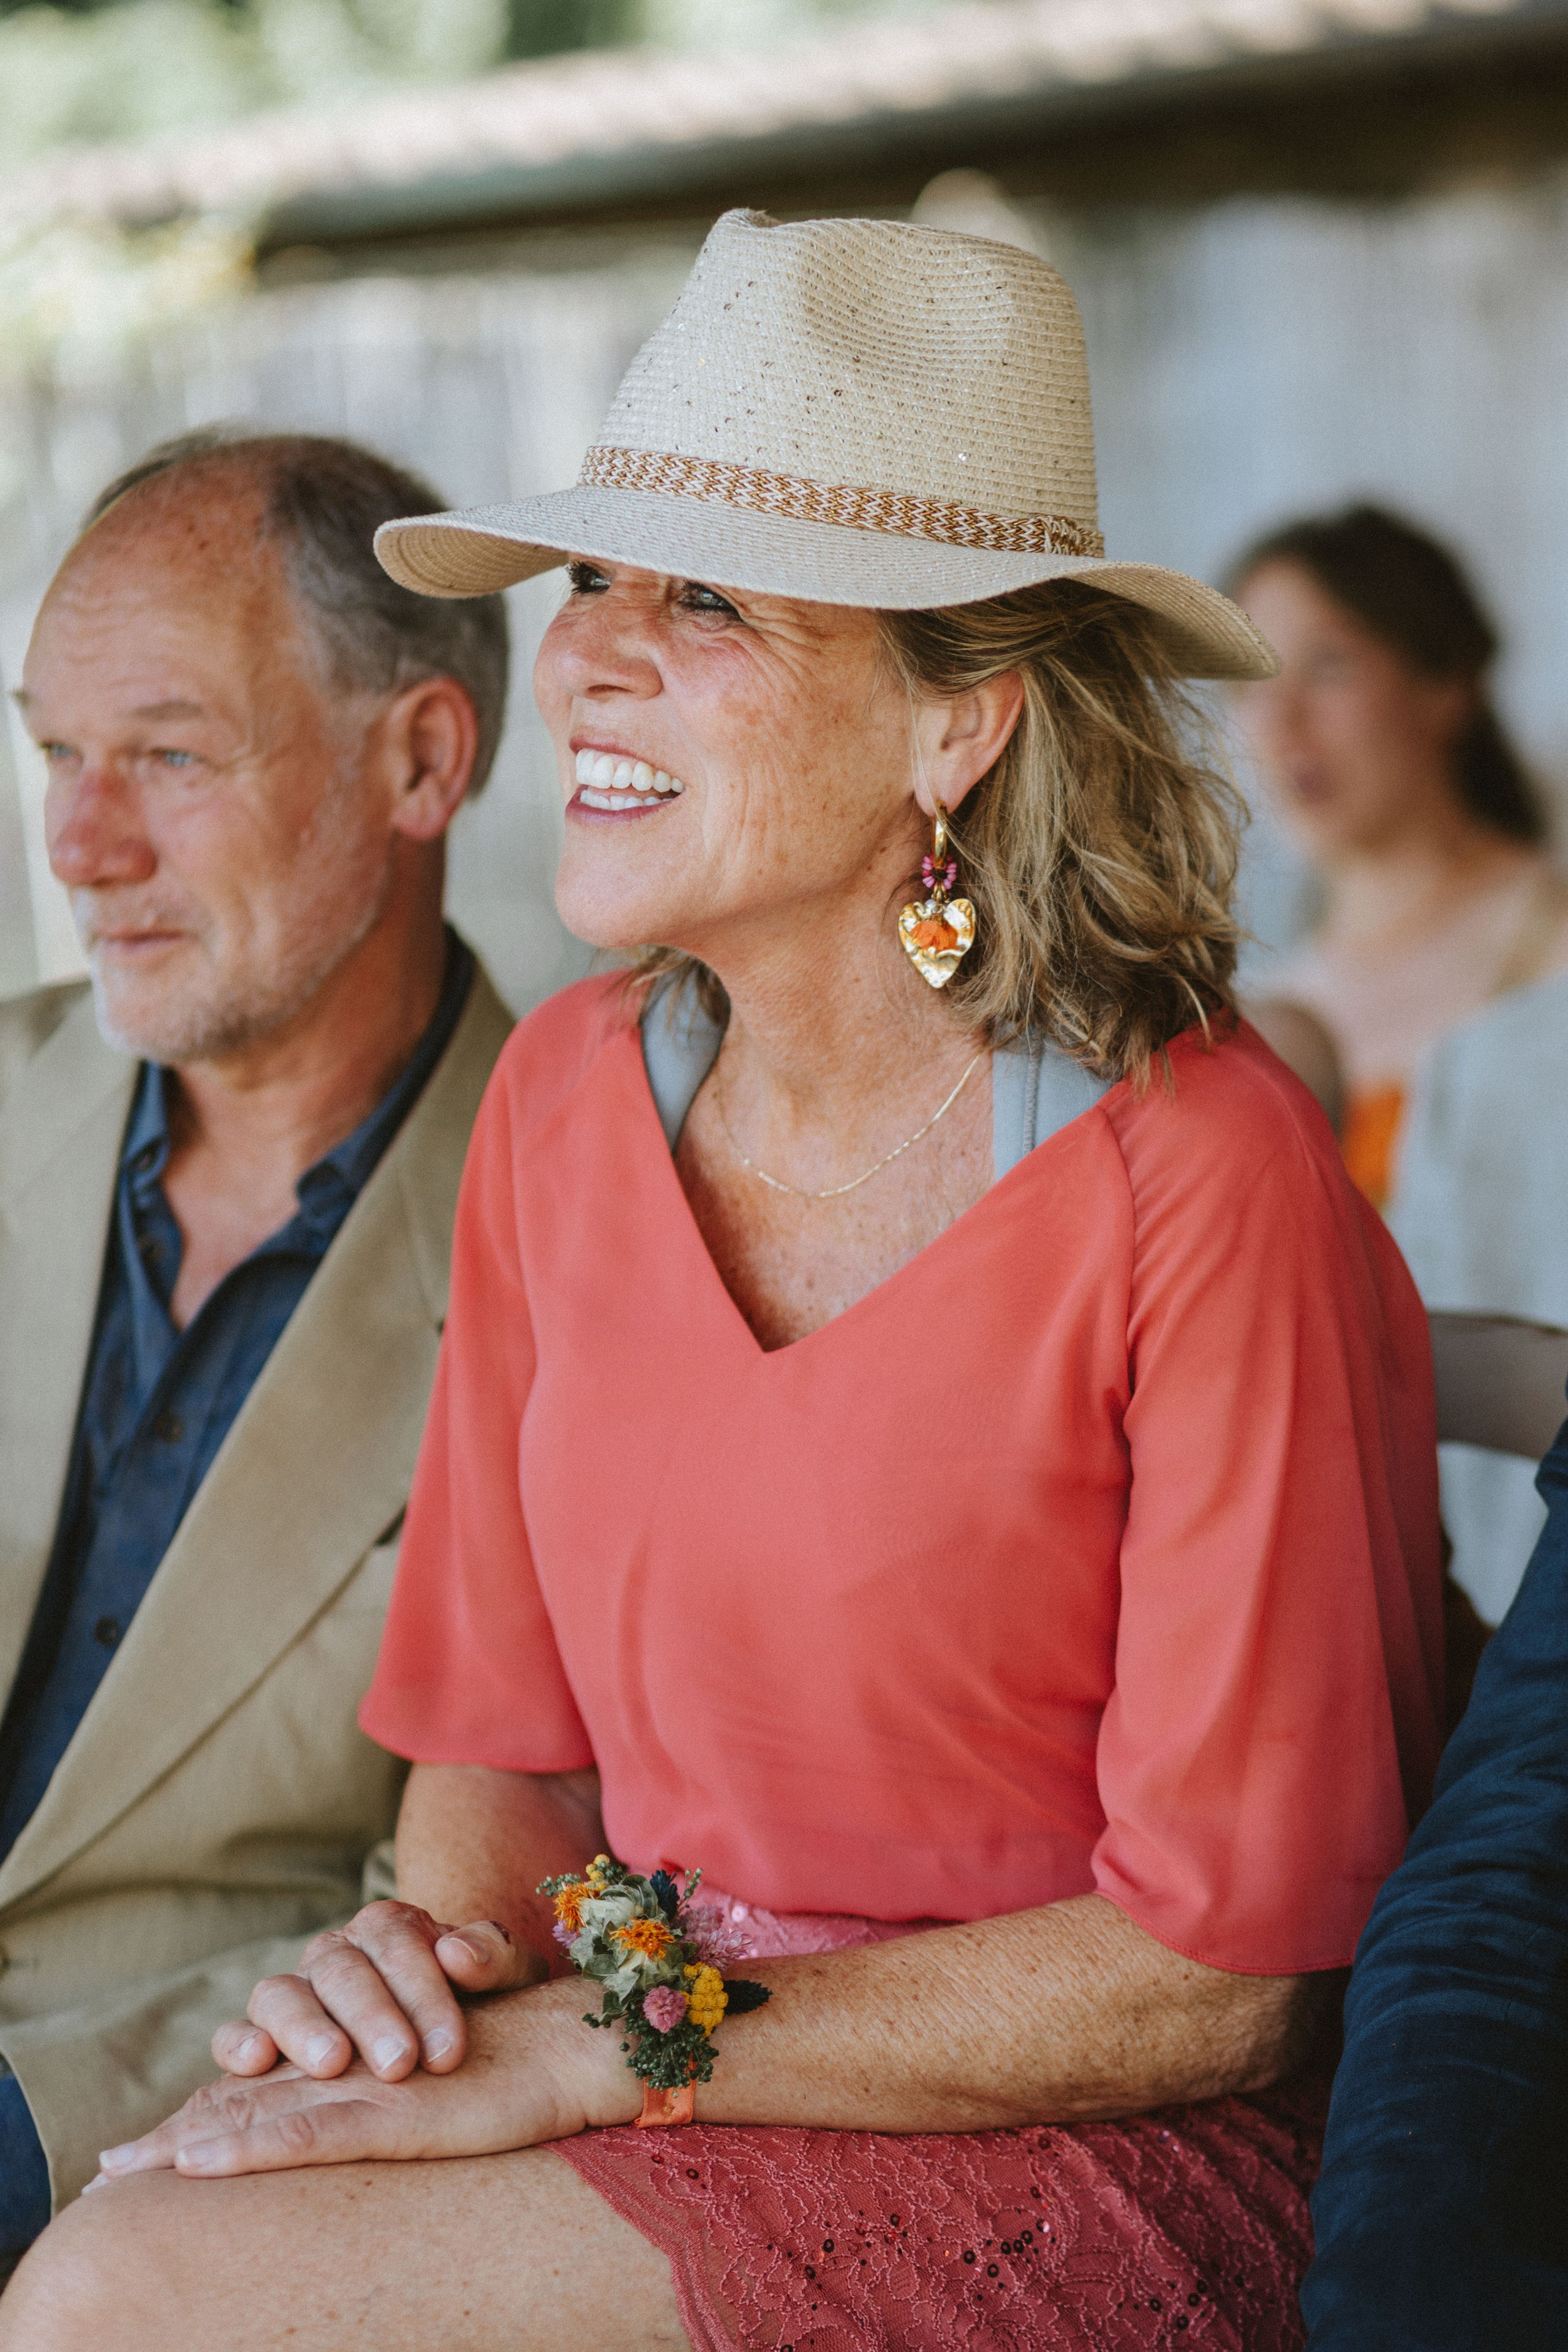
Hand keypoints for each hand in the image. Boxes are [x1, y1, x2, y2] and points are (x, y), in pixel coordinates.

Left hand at [101, 1981, 638, 2182]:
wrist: (570, 2048)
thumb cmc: (513, 2072)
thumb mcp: (435, 2096)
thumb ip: (379, 2107)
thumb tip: (353, 2117)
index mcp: (357, 2072)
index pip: (262, 2093)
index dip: (200, 2122)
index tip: (140, 2157)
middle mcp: (350, 2071)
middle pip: (242, 2099)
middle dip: (171, 2139)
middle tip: (107, 2170)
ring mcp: (365, 2088)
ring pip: (259, 2112)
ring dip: (187, 2143)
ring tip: (126, 2171)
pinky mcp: (390, 2109)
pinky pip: (306, 2129)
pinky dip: (246, 2147)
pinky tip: (197, 2162)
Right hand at [211, 1901, 545, 2084]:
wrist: (455, 2045)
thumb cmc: (484, 2010)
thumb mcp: (507, 1981)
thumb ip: (494, 1958)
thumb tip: (457, 1953)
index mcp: (393, 1928)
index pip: (398, 1943)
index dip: (422, 1994)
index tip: (447, 2050)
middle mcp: (337, 1953)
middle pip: (340, 1969)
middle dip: (371, 2017)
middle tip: (399, 2066)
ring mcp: (294, 1994)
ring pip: (280, 1994)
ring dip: (303, 2027)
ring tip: (333, 2064)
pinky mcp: (261, 2039)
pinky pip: (234, 2034)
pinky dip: (238, 2043)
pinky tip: (255, 2063)